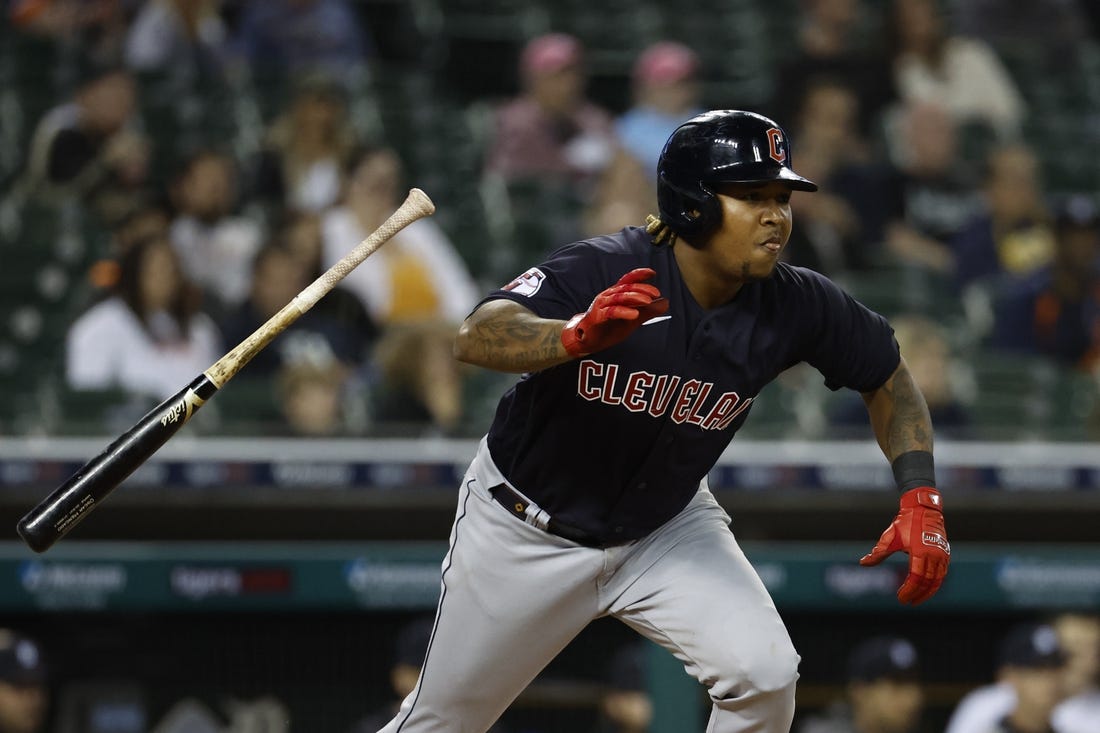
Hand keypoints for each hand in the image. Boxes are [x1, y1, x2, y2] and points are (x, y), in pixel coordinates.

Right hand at [561, 268, 668, 356]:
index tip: (652, 273)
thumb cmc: (609, 327)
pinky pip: (611, 312)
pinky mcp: (597, 317)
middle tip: (656, 293)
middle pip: (626, 287)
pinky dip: (623, 312)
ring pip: (619, 297)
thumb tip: (666, 302)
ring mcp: (601, 305)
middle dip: (642, 289)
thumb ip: (648, 311)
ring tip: (648, 302)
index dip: (639, 275)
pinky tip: (634, 315)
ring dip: (634, 298)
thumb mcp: (632, 319)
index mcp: (616, 294)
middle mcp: (608, 296)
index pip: (628, 280)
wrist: (588, 340)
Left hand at [860, 487, 949, 604]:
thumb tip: (863, 563)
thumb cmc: (905, 522)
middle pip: (927, 582)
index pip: (915, 579)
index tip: (900, 598)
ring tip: (917, 599)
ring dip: (928, 592)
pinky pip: (942, 573)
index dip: (908, 591)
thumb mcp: (889, 538)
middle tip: (907, 601)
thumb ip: (878, 553)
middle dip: (917, 594)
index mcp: (920, 552)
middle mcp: (934, 555)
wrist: (923, 508)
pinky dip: (935, 583)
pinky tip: (926, 588)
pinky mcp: (945, 553)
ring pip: (937, 580)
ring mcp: (942, 554)